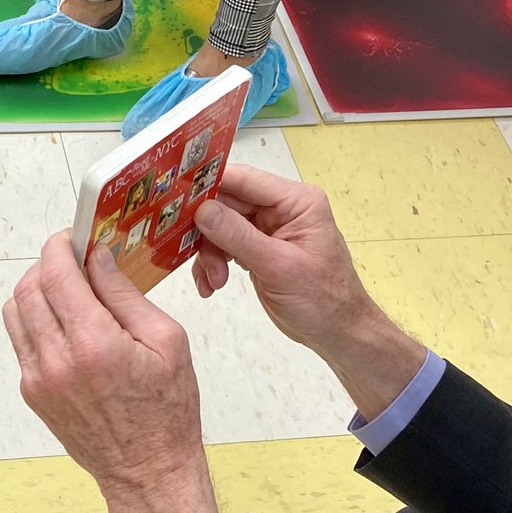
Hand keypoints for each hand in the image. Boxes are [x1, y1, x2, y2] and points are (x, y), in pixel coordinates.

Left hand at [5, 233, 219, 512]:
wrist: (147, 470)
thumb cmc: (167, 409)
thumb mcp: (166, 341)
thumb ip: (125, 294)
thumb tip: (98, 257)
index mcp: (93, 342)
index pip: (56, 274)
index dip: (60, 246)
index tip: (72, 237)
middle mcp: (56, 360)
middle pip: (27, 288)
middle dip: (47, 265)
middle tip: (73, 260)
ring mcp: (38, 378)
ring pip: (15, 312)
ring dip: (36, 291)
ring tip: (68, 291)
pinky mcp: (32, 392)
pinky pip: (21, 341)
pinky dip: (37, 321)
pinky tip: (68, 326)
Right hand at [193, 167, 425, 419]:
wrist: (337, 332)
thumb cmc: (321, 299)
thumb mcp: (279, 267)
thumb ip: (238, 237)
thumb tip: (202, 209)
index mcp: (295, 201)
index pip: (244, 180)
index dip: (208, 184)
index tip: (174, 196)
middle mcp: (281, 208)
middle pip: (227, 203)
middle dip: (206, 231)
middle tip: (189, 254)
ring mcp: (268, 228)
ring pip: (220, 227)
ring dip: (209, 254)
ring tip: (214, 282)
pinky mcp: (258, 249)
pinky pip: (224, 246)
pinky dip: (213, 265)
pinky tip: (212, 286)